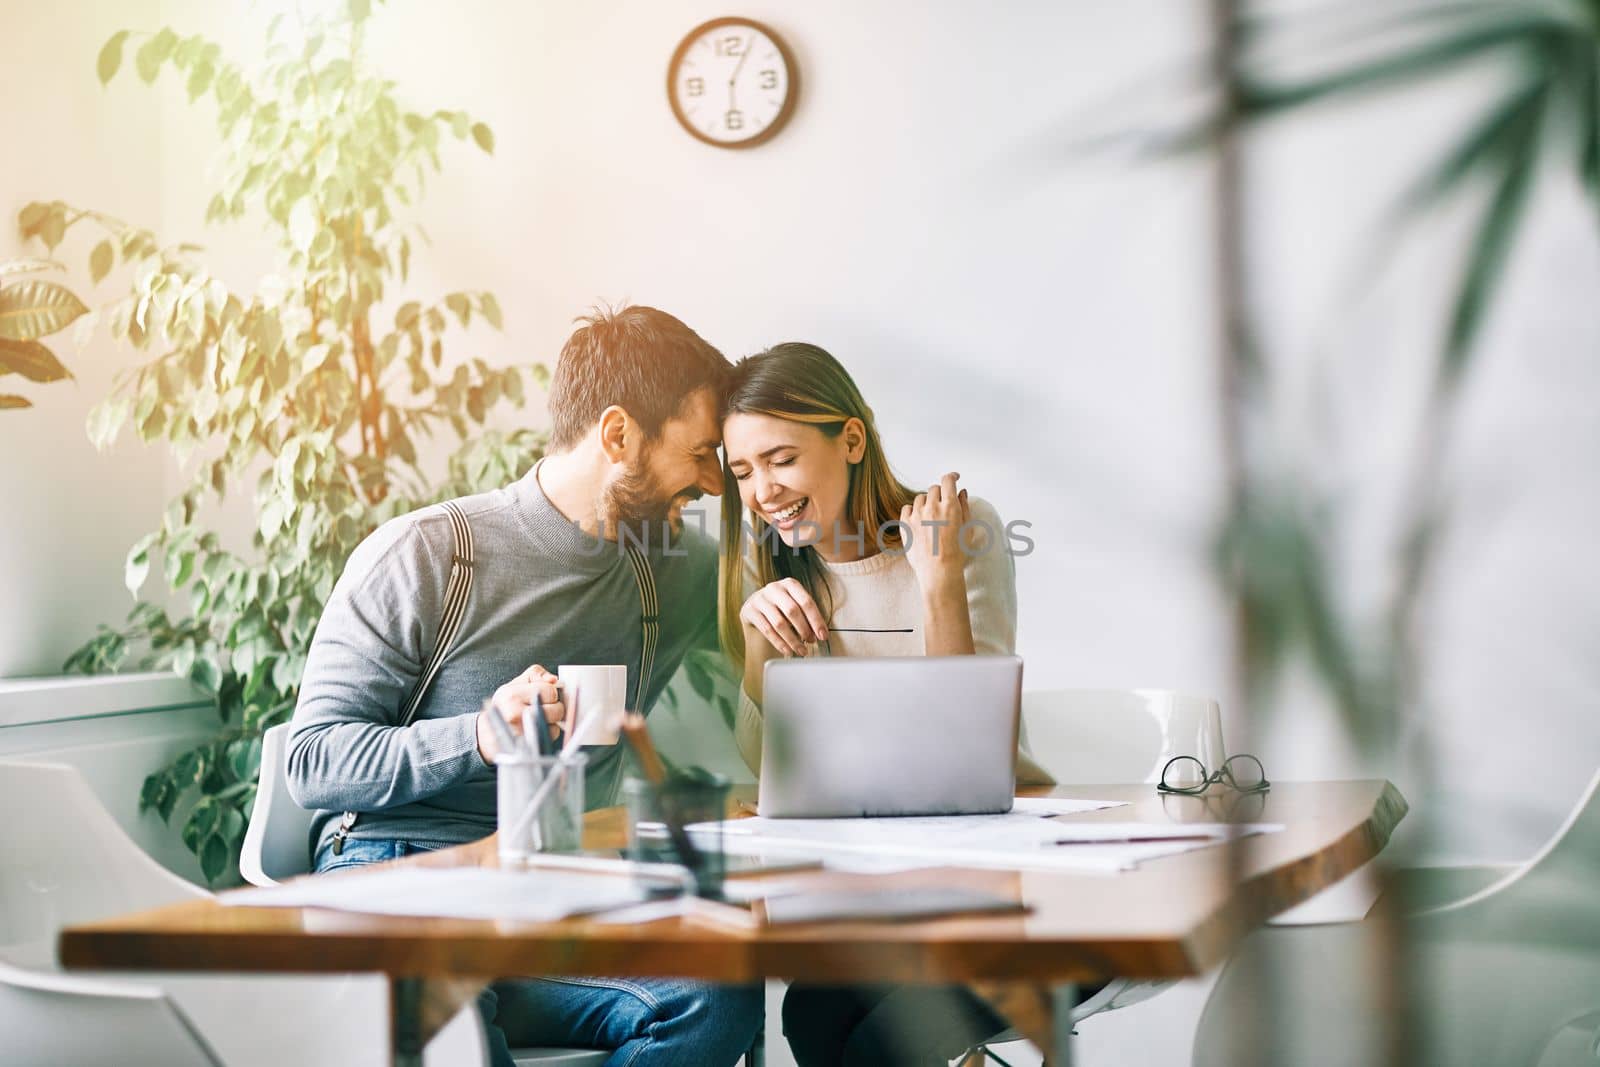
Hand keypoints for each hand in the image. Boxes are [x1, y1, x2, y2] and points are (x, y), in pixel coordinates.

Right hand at [476, 664, 564, 762]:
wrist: (487, 733)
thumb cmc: (504, 706)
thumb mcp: (514, 684)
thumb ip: (536, 674)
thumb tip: (554, 679)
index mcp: (512, 695)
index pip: (550, 691)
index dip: (550, 692)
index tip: (543, 695)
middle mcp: (515, 714)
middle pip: (557, 709)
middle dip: (554, 707)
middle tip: (542, 707)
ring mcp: (522, 733)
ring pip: (556, 724)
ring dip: (552, 721)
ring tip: (538, 718)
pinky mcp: (528, 745)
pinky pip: (551, 736)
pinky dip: (548, 732)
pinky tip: (536, 728)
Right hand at [740, 577, 826, 656]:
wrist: (757, 618)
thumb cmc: (782, 614)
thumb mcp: (796, 611)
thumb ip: (807, 618)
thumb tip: (821, 634)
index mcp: (790, 584)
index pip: (806, 602)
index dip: (816, 620)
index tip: (823, 636)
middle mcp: (774, 588)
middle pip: (792, 610)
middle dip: (804, 629)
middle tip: (811, 642)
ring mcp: (759, 598)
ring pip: (779, 622)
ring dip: (793, 640)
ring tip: (802, 651)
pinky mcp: (749, 610)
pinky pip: (767, 630)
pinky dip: (780, 643)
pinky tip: (788, 651)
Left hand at [902, 471, 970, 591]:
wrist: (939, 571)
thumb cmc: (957, 553)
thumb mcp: (967, 528)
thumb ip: (964, 506)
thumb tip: (962, 491)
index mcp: (950, 506)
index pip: (948, 481)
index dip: (951, 476)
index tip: (954, 478)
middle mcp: (932, 507)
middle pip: (934, 489)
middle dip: (940, 493)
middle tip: (944, 504)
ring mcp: (917, 515)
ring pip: (920, 498)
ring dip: (927, 502)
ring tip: (932, 516)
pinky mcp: (905, 524)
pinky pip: (907, 508)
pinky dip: (913, 510)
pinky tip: (919, 519)